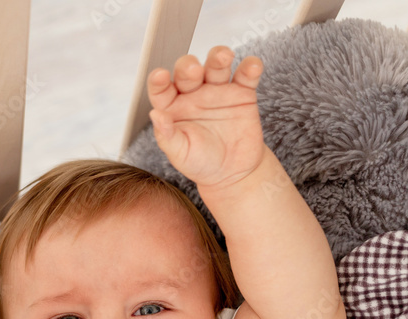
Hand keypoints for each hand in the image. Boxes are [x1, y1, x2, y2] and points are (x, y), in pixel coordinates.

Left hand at [147, 45, 265, 192]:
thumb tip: (155, 115)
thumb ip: (167, 135)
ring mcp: (218, 91)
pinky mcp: (242, 93)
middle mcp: (193, 93)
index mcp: (172, 106)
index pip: (161, 88)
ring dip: (219, 57)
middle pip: (188, 71)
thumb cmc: (201, 162)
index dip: (159, 80)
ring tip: (223, 57)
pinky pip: (246, 75)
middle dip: (189, 66)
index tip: (160, 76)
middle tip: (193, 70)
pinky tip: (252, 66)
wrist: (233, 172)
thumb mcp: (180, 153)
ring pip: (216, 66)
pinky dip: (251, 67)